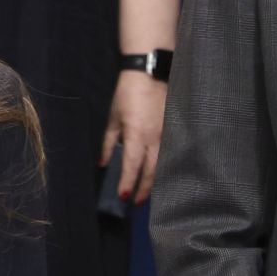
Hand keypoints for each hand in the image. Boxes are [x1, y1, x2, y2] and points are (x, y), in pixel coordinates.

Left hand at [100, 71, 166, 204]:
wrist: (149, 73)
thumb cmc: (127, 94)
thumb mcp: (113, 119)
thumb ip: (109, 143)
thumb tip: (103, 163)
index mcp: (137, 135)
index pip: (132, 166)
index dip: (128, 183)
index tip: (123, 197)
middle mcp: (154, 138)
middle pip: (150, 171)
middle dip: (143, 189)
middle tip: (136, 202)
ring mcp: (166, 134)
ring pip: (162, 164)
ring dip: (154, 181)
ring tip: (147, 193)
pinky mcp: (172, 129)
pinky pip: (168, 154)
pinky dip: (163, 167)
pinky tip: (158, 173)